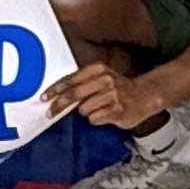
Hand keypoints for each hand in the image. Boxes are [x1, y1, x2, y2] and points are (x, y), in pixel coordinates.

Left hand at [42, 62, 164, 129]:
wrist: (145, 95)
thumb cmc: (118, 88)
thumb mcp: (101, 77)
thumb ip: (82, 83)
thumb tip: (57, 95)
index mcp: (98, 69)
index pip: (71, 79)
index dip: (55, 89)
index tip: (44, 97)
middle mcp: (105, 80)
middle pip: (74, 94)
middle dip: (59, 105)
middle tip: (49, 113)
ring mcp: (112, 95)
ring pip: (83, 109)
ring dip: (85, 112)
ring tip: (98, 109)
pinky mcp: (118, 110)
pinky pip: (94, 119)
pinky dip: (96, 119)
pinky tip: (105, 115)